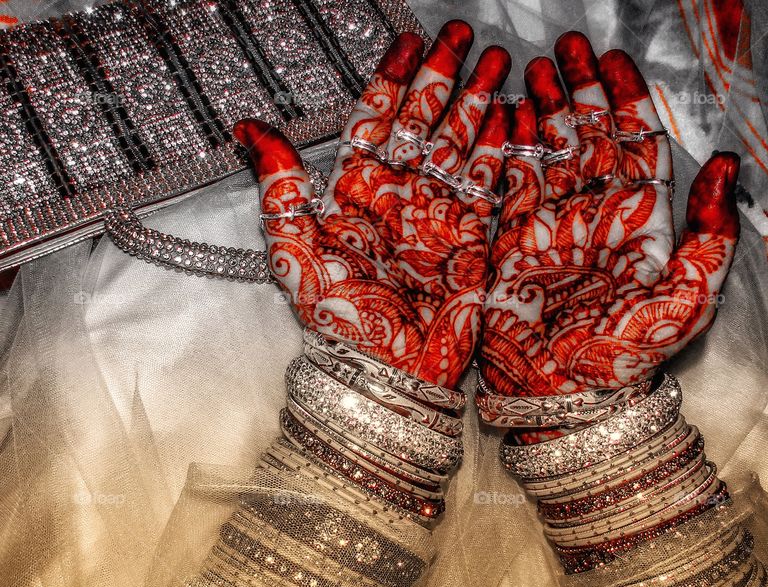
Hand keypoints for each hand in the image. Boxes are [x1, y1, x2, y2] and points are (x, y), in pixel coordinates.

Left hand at [235, 21, 510, 387]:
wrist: (385, 367)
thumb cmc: (337, 312)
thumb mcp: (294, 243)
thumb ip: (280, 181)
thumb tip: (247, 127)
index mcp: (358, 188)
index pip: (377, 116)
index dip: (393, 78)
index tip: (407, 42)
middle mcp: (402, 192)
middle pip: (426, 119)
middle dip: (446, 75)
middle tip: (464, 34)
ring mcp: (440, 211)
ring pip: (463, 141)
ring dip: (481, 101)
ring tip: (499, 61)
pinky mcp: (474, 235)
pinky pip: (492, 183)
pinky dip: (506, 150)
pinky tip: (516, 118)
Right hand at [481, 32, 739, 395]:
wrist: (566, 393)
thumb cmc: (628, 353)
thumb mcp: (688, 296)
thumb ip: (710, 231)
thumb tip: (728, 164)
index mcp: (641, 220)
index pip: (636, 143)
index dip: (626, 99)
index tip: (614, 58)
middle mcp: (596, 214)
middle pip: (590, 135)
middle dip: (579, 88)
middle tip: (566, 46)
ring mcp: (552, 224)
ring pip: (550, 149)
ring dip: (543, 106)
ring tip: (531, 66)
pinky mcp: (513, 240)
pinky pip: (512, 181)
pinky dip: (507, 145)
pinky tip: (503, 113)